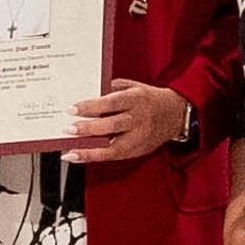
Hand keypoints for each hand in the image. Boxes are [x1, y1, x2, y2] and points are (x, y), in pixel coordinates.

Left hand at [63, 80, 187, 162]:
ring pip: (114, 147)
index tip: (72, 109)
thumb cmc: (148, 99)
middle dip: (89, 129)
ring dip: (90, 151)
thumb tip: (85, 96)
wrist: (176, 113)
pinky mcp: (138, 150)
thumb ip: (110, 89)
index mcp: (136, 99)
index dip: (91, 106)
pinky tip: (80, 156)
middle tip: (69, 129)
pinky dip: (96, 157)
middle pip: (112, 125)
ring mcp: (140, 137)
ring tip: (71, 152)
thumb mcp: (131, 86)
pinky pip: (115, 156)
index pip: (111, 102)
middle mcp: (139, 119)